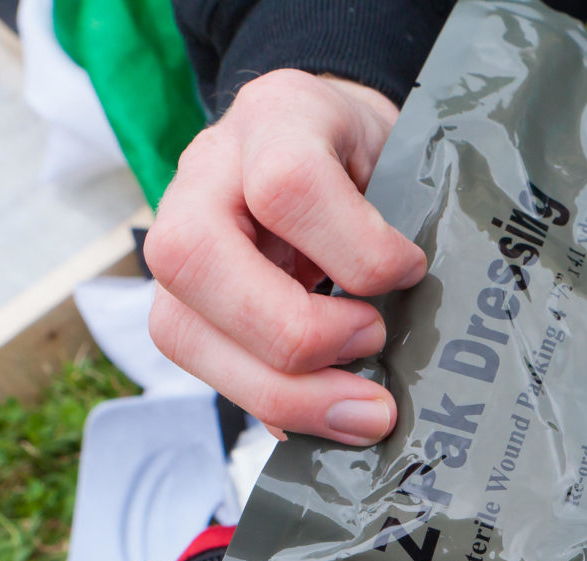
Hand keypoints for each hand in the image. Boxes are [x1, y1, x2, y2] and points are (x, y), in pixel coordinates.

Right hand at [144, 70, 425, 443]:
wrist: (332, 139)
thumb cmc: (372, 160)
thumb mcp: (400, 167)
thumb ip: (392, 241)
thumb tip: (384, 359)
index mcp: (274, 119)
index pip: (285, 185)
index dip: (359, 249)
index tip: (410, 270)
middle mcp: (204, 173)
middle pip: (195, 261)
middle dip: (297, 335)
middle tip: (374, 344)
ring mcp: (176, 238)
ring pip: (179, 331)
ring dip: (280, 391)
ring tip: (360, 408)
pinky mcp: (181, 300)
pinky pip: (200, 367)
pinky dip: (269, 404)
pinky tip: (321, 415)